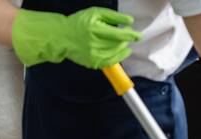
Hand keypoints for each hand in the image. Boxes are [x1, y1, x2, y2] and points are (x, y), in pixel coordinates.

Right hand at [10, 7, 139, 69]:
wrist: (63, 37)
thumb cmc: (80, 22)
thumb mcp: (96, 12)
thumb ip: (114, 16)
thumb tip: (130, 21)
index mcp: (94, 30)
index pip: (118, 35)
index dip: (131, 34)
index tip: (138, 35)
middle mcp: (93, 44)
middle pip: (118, 45)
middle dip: (126, 40)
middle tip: (128, 35)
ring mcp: (92, 56)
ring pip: (115, 54)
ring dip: (123, 49)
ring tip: (125, 44)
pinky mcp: (91, 63)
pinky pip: (109, 62)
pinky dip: (118, 57)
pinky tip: (122, 53)